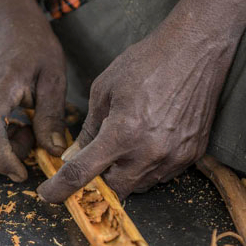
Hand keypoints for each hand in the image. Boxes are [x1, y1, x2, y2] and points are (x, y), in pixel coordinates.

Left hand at [38, 21, 237, 201]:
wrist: (196, 50)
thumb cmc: (147, 62)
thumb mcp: (105, 89)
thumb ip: (89, 128)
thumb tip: (74, 156)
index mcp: (122, 133)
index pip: (82, 173)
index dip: (60, 189)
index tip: (49, 195)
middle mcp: (149, 152)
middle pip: (114, 189)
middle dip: (102, 178)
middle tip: (100, 155)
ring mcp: (174, 156)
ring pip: (140, 185)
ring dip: (126, 173)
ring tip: (128, 143)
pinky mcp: (192, 155)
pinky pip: (163, 175)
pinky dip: (149, 166)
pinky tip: (149, 141)